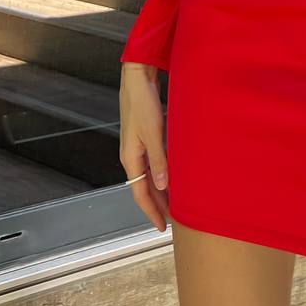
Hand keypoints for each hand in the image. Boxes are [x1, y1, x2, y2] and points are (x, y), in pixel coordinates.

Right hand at [119, 62, 170, 231]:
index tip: (162, 227)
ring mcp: (137, 147)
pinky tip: (173, 175)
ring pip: (148, 176)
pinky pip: (152, 163)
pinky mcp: (144, 136)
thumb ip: (158, 160)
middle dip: (157, 205)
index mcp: (130, 158)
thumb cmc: (143, 103)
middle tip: (173, 220)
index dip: (152, 211)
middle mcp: (131, 156)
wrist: (137, 78)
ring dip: (160, 190)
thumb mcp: (153, 133)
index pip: (140, 194)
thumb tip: (162, 187)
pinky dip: (162, 173)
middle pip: (144, 188)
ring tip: (175, 202)